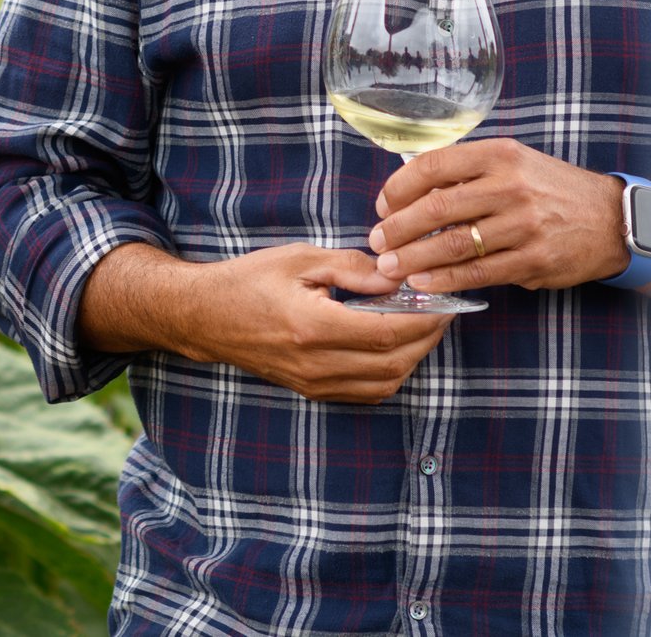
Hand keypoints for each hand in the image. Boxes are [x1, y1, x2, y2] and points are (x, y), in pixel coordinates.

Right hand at [165, 245, 452, 402]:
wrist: (207, 317)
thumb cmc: (250, 280)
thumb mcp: (299, 258)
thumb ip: (351, 267)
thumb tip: (395, 277)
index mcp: (313, 326)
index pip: (387, 332)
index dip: (424, 320)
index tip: (443, 301)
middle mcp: (316, 363)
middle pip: (393, 362)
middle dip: (426, 339)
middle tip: (441, 312)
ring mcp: (314, 383)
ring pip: (384, 383)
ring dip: (412, 358)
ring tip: (421, 327)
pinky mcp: (312, 391)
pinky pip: (366, 392)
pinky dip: (390, 373)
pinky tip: (394, 347)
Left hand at [367, 139, 627, 296]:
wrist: (612, 218)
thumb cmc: (551, 189)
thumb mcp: (514, 163)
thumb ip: (468, 174)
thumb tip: (410, 192)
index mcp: (500, 154)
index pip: (434, 166)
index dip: (399, 188)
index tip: (381, 205)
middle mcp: (511, 185)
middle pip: (437, 208)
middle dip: (397, 228)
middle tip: (377, 243)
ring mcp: (524, 224)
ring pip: (454, 244)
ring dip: (414, 258)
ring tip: (390, 268)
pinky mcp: (534, 259)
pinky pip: (479, 272)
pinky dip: (445, 279)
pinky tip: (423, 283)